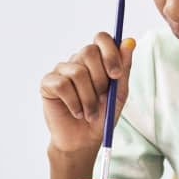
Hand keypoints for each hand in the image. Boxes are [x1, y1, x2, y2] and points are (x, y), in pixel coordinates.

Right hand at [40, 33, 135, 153]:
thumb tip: (130, 41)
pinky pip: (62, 85)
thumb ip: (124, 67)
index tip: (116, 74)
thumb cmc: (102, 115)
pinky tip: (76, 112)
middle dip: (100, 80)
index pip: (101, 38)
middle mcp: (78, 60)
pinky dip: (74, 103)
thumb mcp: (119, 93)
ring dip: (88, 98)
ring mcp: (62, 70)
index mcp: (97, 59)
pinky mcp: (48, 83)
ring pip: (77, 72)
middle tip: (102, 98)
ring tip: (90, 113)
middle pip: (89, 52)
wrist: (84, 140)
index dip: (110, 53)